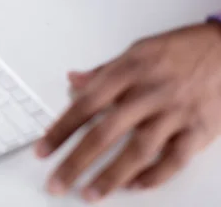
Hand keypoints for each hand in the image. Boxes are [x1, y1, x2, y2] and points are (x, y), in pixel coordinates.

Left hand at [35, 22, 220, 201]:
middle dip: (77, 161)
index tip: (43, 150)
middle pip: (105, 132)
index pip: (85, 104)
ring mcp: (175, 113)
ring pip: (138, 150)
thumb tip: (74, 80)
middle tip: (57, 182)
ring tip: (90, 194)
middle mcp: (148, 93)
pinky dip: (155, 176)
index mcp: (128, 71)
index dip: (61, 129)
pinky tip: (135, 186)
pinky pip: (175, 159)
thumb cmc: (181, 49)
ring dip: (112, 176)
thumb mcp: (138, 50)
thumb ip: (104, 70)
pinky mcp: (199, 129)